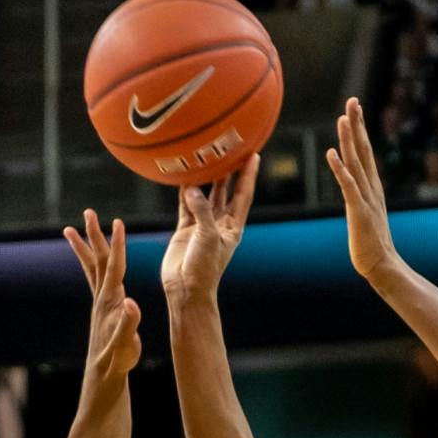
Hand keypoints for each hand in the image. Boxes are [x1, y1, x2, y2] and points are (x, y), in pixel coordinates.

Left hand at [64, 210, 141, 378]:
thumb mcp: (127, 344)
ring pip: (91, 268)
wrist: (104, 376)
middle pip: (97, 260)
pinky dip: (90, 265)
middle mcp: (102, 298)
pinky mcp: (101, 309)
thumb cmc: (117, 362)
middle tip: (88, 212)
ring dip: (84, 247)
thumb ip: (129, 324)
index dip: (117, 244)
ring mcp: (99, 303)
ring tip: (72, 229)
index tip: (118, 222)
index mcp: (111, 302)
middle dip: (93, 235)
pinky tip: (90, 261)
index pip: (115, 267)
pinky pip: (93, 279)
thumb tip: (132, 303)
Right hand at [161, 157, 258, 301]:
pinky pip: (185, 205)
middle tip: (228, 148)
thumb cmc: (204, 268)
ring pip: (205, 195)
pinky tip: (183, 176)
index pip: (243, 194)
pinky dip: (184, 191)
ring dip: (206, 178)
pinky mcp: (185, 230)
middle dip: (228, 170)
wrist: (186, 290)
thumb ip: (202, 210)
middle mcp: (219, 224)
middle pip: (225, 191)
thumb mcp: (208, 237)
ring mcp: (202, 226)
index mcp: (233, 227)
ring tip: (205, 156)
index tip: (254, 154)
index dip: (248, 174)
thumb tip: (192, 188)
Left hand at [326, 97, 397, 287]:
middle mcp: (370, 187)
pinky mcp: (359, 211)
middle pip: (363, 149)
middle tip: (353, 100)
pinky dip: (340, 169)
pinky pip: (348, 186)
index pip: (365, 152)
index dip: (360, 129)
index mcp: (371, 186)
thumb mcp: (364, 213)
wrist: (381, 265)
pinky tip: (332, 154)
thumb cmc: (370, 243)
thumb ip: (358, 197)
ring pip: (356, 163)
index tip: (355, 108)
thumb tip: (351, 186)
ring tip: (343, 118)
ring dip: (349, 140)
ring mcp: (366, 198)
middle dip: (358, 124)